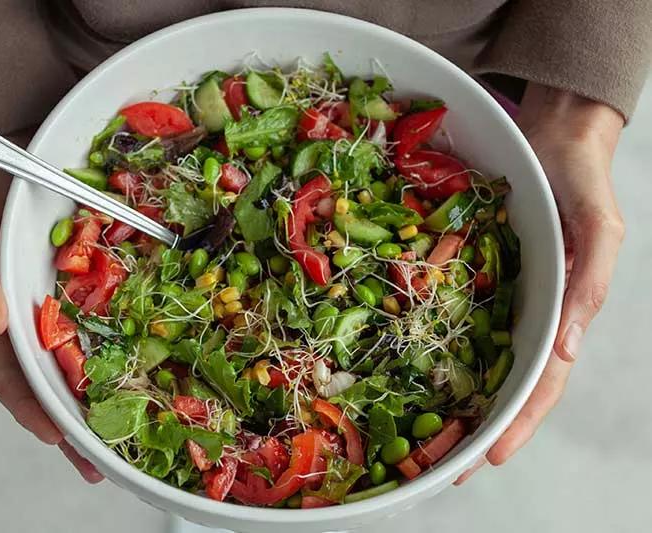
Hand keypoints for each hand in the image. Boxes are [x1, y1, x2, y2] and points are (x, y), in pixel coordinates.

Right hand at [0, 155, 102, 482]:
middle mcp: (31, 314)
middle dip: (73, 424)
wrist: (16, 147)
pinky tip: (146, 367)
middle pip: (50, 382)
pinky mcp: (89, 280)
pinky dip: (120, 347)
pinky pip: (106, 318)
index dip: (34, 411)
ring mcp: (61, 300)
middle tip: (104, 462)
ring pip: (80, 358)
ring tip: (131, 435)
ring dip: (101, 398)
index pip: (13, 375)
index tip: (62, 441)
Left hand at [455, 84, 624, 483]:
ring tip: (418, 431)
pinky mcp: (472, 270)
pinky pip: (451, 310)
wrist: (554, 138)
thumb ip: (588, 284)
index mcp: (560, 314)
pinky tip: (407, 361)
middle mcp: (526, 313)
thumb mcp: (600, 230)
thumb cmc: (583, 182)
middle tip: (439, 465)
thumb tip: (569, 350)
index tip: (490, 458)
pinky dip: (433, 339)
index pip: (540, 383)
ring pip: (473, 354)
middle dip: (476, 425)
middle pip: (501, 382)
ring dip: (451, 394)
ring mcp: (497, 295)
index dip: (518, 423)